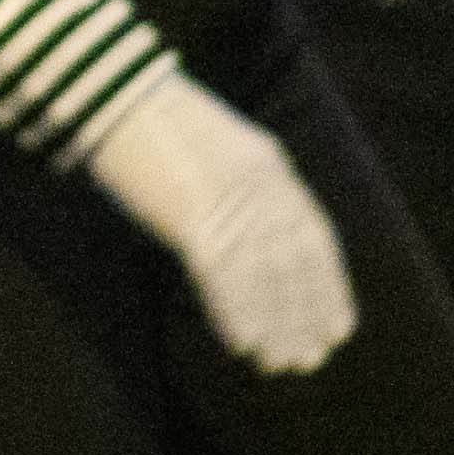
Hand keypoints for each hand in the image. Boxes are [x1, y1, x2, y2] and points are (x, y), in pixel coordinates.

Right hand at [76, 70, 357, 373]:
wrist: (116, 92)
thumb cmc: (157, 121)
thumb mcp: (219, 147)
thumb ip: (242, 185)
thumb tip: (248, 230)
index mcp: (271, 167)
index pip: (316, 238)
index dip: (330, 287)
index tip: (337, 326)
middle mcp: (260, 188)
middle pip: (293, 264)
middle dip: (304, 315)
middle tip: (312, 357)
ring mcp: (227, 202)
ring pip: (262, 277)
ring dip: (275, 325)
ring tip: (283, 363)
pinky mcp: (189, 216)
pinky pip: (220, 276)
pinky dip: (235, 313)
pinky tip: (243, 345)